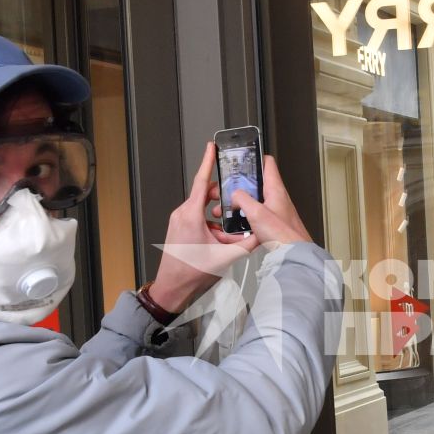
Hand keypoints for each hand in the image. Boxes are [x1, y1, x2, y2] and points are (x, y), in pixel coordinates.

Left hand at [148, 142, 258, 313]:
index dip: (207, 162)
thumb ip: (246, 244)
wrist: (172, 286)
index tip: (211, 147)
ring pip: (203, 209)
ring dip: (217, 217)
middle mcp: (182, 214)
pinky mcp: (179, 227)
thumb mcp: (225, 256)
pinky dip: (210, 225)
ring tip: (226, 235)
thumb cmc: (190, 272)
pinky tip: (218, 240)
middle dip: (221, 200)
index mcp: (191, 215)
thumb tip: (261, 235)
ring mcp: (179, 220)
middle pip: (205, 195)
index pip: (200, 181)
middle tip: (233, 206)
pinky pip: (198, 218)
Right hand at [219, 155, 312, 245]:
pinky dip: (247, 216)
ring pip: (255, 200)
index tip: (243, 158)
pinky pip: (257, 214)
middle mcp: (277, 197)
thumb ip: (242, 199)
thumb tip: (235, 195)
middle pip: (257, 183)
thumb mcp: (256, 213)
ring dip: (242, 203)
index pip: (268, 163)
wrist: (294, 254)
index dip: (255, 157)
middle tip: (229, 190)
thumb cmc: (284, 235)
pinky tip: (240, 224)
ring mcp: (276, 210)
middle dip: (241, 185)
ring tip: (231, 210)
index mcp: (275, 189)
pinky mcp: (274, 222)